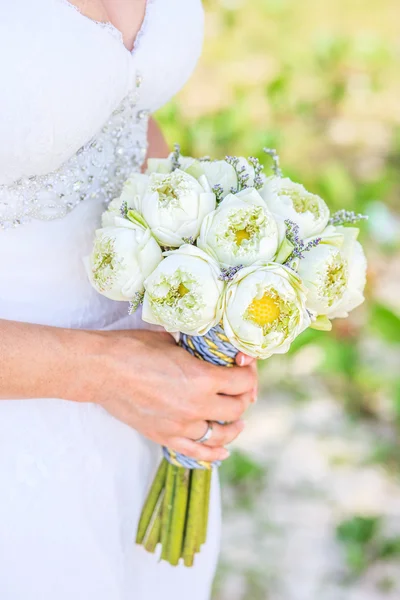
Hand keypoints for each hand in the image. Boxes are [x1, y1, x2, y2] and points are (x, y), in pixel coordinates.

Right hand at [74, 330, 257, 462]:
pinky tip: (222, 450)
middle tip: (240, 390)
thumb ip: (198, 352)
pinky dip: (213, 453)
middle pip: (237, 409)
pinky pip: (197, 452)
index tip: (245, 369)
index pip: (243, 382)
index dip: (249, 374)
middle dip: (243, 398)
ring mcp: (181, 425)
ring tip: (235, 421)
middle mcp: (196, 406)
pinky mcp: (165, 436)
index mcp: (202, 378)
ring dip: (233, 427)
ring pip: (221, 435)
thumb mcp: (174, 341)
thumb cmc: (134, 348)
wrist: (101, 369)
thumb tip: (216, 354)